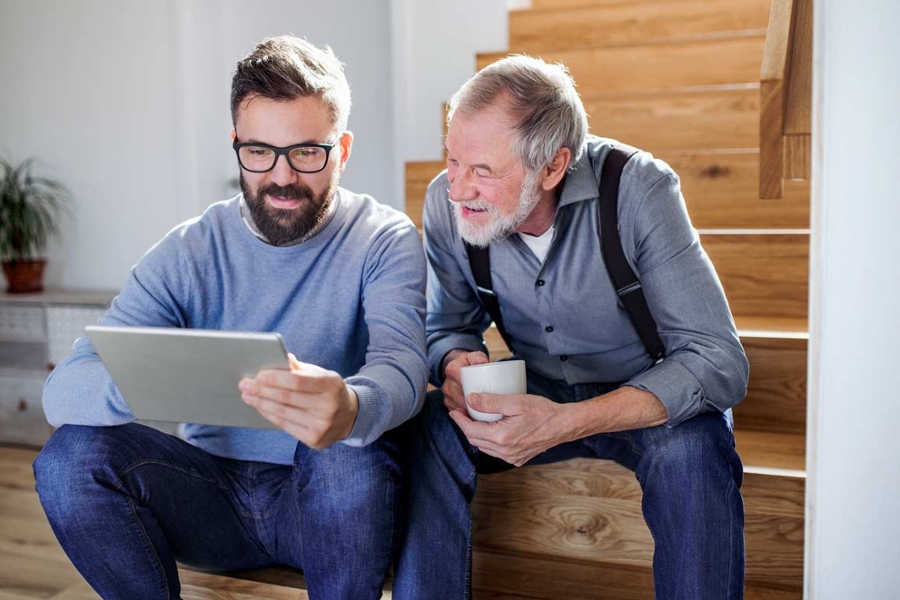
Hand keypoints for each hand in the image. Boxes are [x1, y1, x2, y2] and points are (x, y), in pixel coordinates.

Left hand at [239, 354, 358, 448]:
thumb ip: (299, 368)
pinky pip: (285, 425)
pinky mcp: (314, 439)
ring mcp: (322, 425)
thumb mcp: (321, 374)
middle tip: (244, 384)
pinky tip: (260, 407)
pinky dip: (269, 415)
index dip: (275, 378)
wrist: (349, 416)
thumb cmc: (329, 390)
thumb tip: (277, 358)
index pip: (298, 381)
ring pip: (283, 413)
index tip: (258, 375)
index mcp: (332, 385)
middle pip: (287, 398)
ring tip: (247, 395)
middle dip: (262, 390)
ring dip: (261, 403)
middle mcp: (328, 406)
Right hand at [441, 350, 488, 411]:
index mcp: (452, 368)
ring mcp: (447, 393)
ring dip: (467, 410)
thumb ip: (479, 358)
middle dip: (469, 402)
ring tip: (480, 413)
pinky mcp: (448, 402)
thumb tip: (482, 363)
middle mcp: (447, 382)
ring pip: (456, 405)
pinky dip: (464, 415)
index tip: (480, 393)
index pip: (459, 378)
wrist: (459, 368)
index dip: (468, 387)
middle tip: (483, 407)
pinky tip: (472, 416)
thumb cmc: (470, 364)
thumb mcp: (476, 357)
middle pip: (457, 395)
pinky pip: (455, 411)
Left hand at [448, 392, 570, 466]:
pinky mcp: (517, 459)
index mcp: (502, 438)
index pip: (470, 431)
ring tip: (474, 419)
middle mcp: (505, 452)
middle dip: (466, 427)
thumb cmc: (542, 411)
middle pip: (475, 440)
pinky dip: (489, 441)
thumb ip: (491, 401)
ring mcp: (511, 457)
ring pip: (485, 447)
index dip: (459, 420)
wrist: (563, 425)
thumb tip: (470, 399)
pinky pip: (496, 451)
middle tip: (462, 412)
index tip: (454, 411)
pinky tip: (491, 430)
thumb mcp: (515, 401)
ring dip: (476, 435)